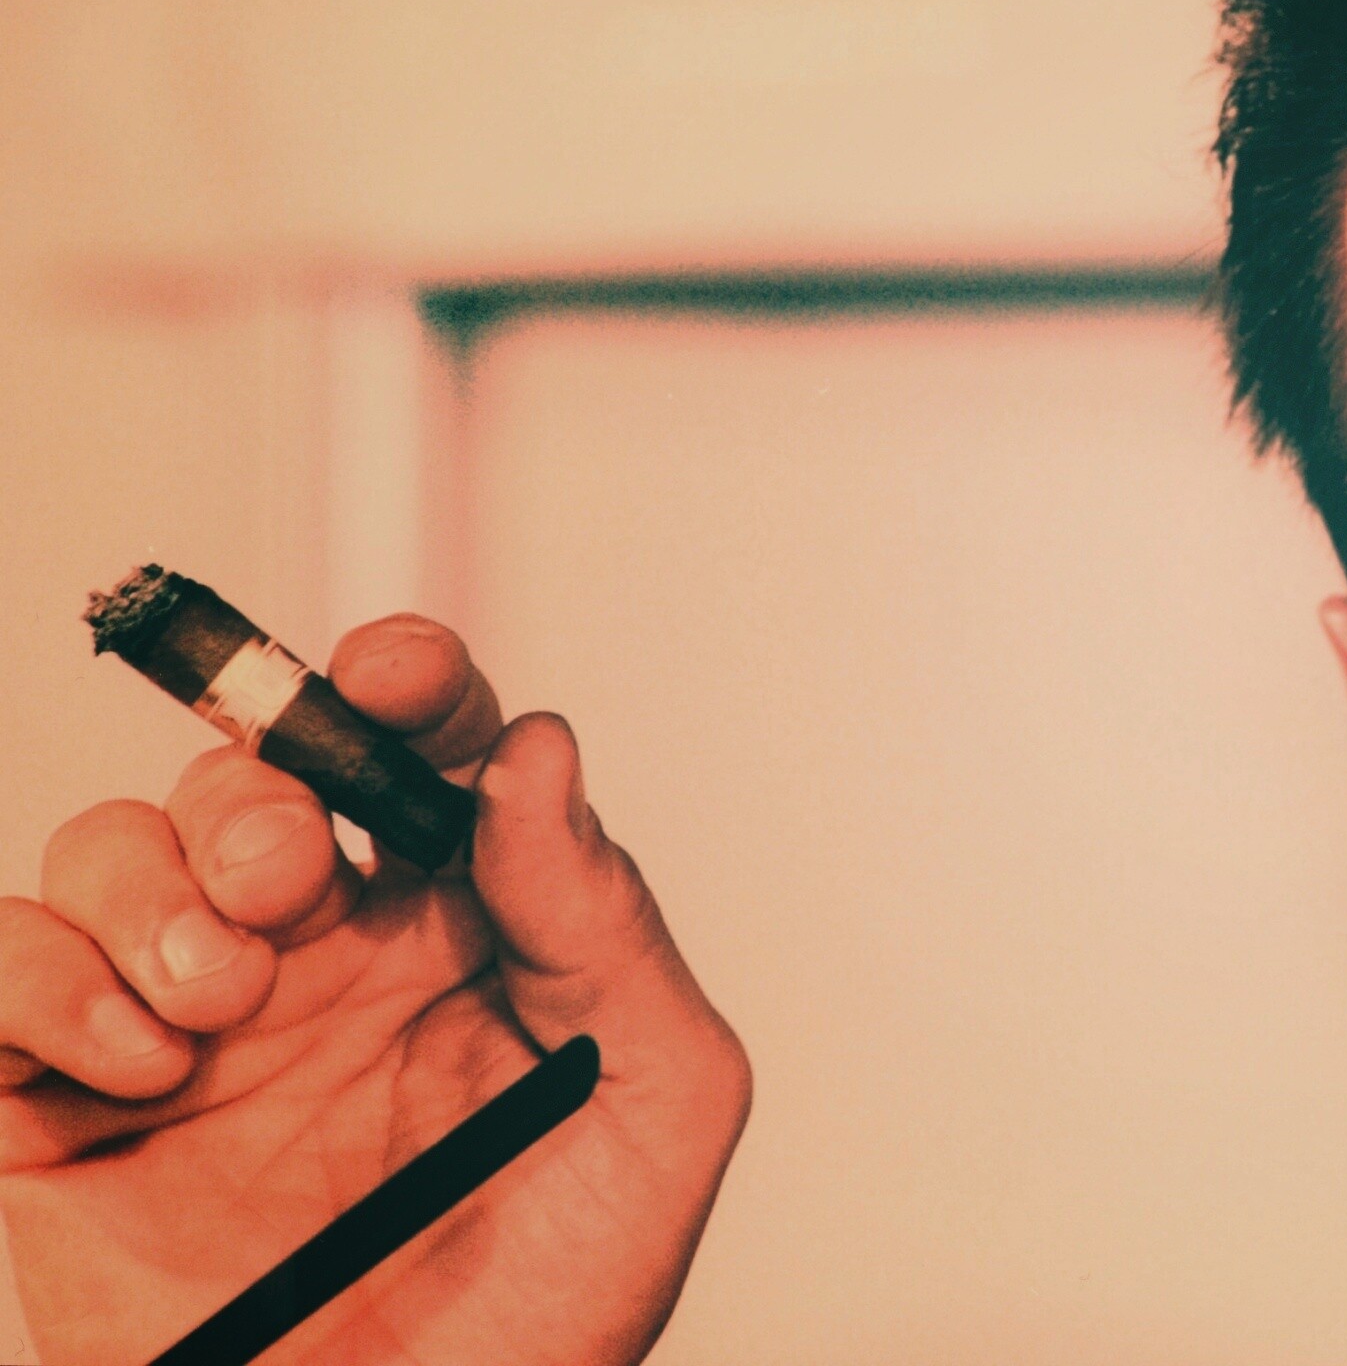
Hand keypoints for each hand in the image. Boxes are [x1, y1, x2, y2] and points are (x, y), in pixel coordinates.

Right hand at [0, 616, 750, 1364]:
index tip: (398, 675)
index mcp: (464, 930)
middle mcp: (322, 955)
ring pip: (116, 846)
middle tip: (286, 881)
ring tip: (219, 1000)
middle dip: (258, 791)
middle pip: (254, 775)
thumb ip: (606, 923)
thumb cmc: (551, 1305)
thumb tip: (538, 756)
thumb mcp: (654, 1104)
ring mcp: (187, 1024)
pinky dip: (43, 980)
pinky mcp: (63, 1111)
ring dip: (151, 888)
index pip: (427, 751)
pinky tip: (140, 1060)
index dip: (410, 683)